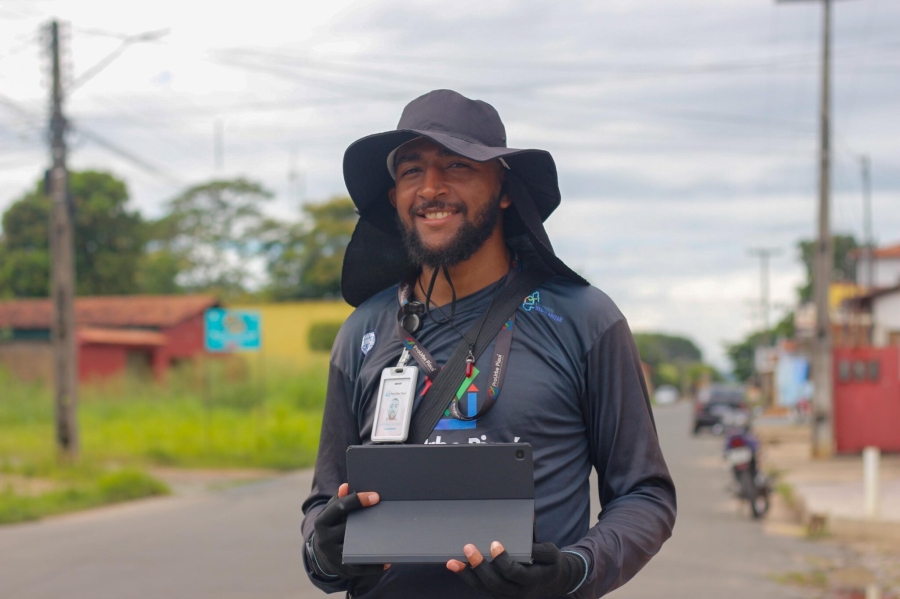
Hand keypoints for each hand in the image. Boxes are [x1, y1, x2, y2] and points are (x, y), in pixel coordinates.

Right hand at [309, 483, 386, 579]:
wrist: (321, 553)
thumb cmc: (331, 526)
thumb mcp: (330, 512)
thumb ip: (338, 500)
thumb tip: (346, 486)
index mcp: (321, 522)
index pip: (340, 507)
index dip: (358, 500)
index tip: (376, 496)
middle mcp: (325, 539)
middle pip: (350, 527)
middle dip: (370, 520)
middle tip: (389, 515)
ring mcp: (333, 556)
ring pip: (357, 548)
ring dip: (375, 544)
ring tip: (392, 537)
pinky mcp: (343, 569)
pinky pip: (361, 568)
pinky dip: (375, 565)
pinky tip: (387, 561)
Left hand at [447, 541, 585, 598]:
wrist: (551, 581)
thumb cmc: (549, 563)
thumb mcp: (552, 553)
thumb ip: (540, 547)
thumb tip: (527, 533)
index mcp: (532, 580)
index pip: (513, 573)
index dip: (502, 560)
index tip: (495, 543)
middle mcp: (517, 591)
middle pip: (494, 582)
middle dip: (479, 565)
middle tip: (468, 548)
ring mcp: (506, 595)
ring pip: (484, 587)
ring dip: (467, 574)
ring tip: (452, 562)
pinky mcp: (498, 593)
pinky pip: (481, 587)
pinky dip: (468, 577)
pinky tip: (457, 566)